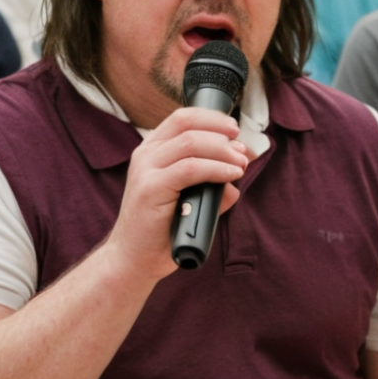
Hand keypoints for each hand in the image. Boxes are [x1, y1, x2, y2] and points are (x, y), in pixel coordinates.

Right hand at [107, 107, 247, 279]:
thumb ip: (209, 188)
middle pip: (188, 124)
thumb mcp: (188, 201)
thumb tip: (235, 181)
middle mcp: (146, 154)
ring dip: (223, 150)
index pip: (183, 118)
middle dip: (222, 133)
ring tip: (241, 164)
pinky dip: (216, 169)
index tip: (236, 131)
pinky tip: (231, 175)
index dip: (213, 119)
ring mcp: (145, 170)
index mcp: (152, 150)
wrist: (133, 260)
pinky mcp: (151, 188)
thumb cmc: (161, 231)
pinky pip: (190, 168)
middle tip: (244, 151)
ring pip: (192, 143)